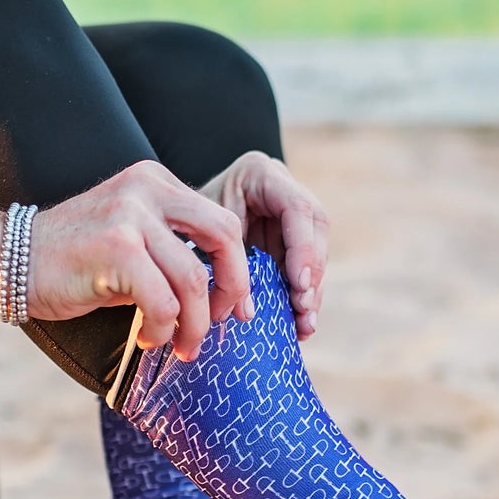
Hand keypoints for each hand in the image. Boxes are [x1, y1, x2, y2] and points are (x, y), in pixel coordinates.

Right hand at [26, 160, 251, 359]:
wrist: (8, 258)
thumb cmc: (72, 260)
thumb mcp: (129, 238)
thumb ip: (171, 249)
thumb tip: (223, 292)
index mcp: (155, 182)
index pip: (221, 221)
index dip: (238, 268)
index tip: (235, 307)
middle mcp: (147, 190)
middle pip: (224, 237)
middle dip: (232, 288)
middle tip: (220, 324)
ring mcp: (131, 217)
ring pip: (194, 280)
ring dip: (192, 325)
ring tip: (179, 346)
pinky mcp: (117, 249)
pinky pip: (163, 302)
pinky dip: (162, 329)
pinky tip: (145, 338)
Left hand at [201, 151, 327, 339]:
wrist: (183, 212)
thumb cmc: (187, 217)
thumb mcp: (201, 228)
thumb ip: (225, 258)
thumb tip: (246, 311)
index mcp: (262, 174)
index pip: (296, 207)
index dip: (302, 247)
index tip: (299, 283)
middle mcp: (285, 190)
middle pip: (315, 230)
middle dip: (312, 273)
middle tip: (303, 307)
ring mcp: (292, 215)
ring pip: (315, 251)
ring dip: (312, 290)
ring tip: (304, 324)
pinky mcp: (292, 241)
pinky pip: (305, 268)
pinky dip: (303, 295)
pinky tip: (301, 322)